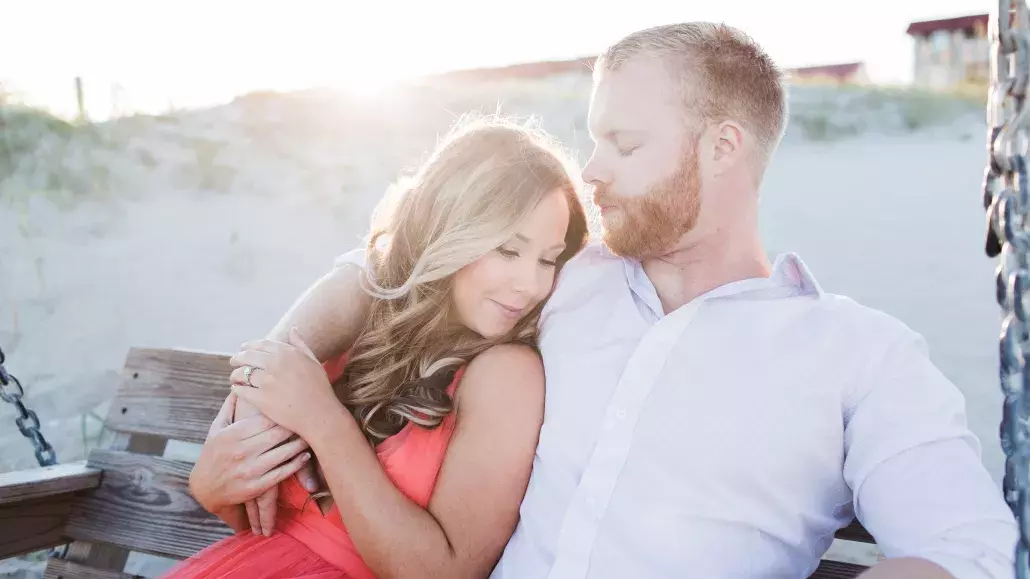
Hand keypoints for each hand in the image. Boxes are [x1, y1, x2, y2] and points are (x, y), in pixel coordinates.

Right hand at [188, 391, 311, 530]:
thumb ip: (229, 407)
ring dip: (300, 444)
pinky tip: (305, 456)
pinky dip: (296, 464)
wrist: (205, 489)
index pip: (265, 419)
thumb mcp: (216, 429)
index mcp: (232, 434)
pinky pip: (282, 473)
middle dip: (296, 426)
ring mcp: (249, 470)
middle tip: (311, 418)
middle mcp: (241, 451)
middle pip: (277, 434)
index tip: (296, 407)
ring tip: (312, 435)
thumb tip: (241, 385)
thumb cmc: (213, 454)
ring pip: (283, 453)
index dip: (283, 412)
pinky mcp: (256, 487)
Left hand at [229, 328, 340, 437]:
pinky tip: (237, 389)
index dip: (250, 345)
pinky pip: (241, 391)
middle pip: (247, 356)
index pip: (262, 344)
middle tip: (234, 361)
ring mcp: (267, 382)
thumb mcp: (313, 361)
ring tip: (235, 377)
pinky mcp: (261, 399)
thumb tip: (292, 330)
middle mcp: (275, 364)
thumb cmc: (319, 388)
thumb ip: (300, 344)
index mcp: (287, 353)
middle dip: (237, 358)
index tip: (243, 348)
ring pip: (242, 373)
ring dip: (235, 374)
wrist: (319, 414)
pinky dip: (237, 389)